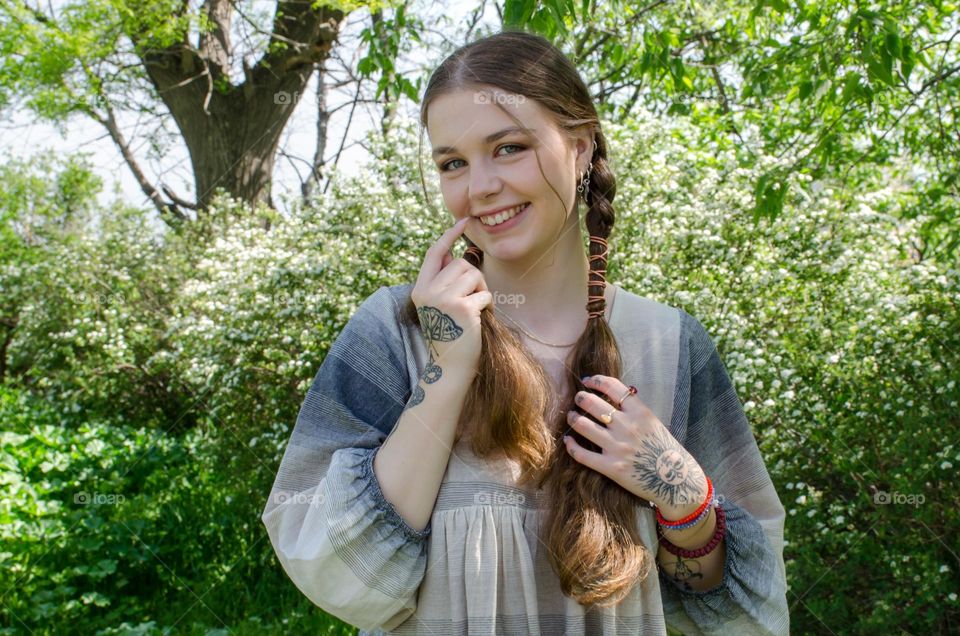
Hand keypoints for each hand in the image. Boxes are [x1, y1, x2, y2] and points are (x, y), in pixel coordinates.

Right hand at [411, 217, 491, 377]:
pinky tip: (478, 319)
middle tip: (471, 300)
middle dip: (472, 278)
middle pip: (460, 263)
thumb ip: (443, 280)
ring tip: (474, 310)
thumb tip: (452, 254)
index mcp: (420, 289)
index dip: (449, 235)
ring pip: (474, 275)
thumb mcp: (439, 305)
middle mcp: (428, 291)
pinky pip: (484, 294)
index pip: (435, 253)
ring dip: (481, 290)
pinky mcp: (462, 308)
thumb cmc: (449, 333)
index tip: (464, 221)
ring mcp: (444, 299)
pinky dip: (487, 305)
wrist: (450, 366)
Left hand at [563, 374, 707, 518]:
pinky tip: (568, 441)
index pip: (612, 386)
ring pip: (582, 425)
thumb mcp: (652, 422)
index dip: (595, 380)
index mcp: (640, 412)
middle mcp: (627, 427)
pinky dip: (571, 446)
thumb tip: (609, 396)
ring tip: (571, 417)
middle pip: (592, 403)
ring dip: (572, 418)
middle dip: (580, 398)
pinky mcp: (611, 468)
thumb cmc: (664, 449)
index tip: (588, 382)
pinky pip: (582, 455)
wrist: (676, 480)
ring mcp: (618, 447)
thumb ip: (633, 410)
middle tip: (578, 399)